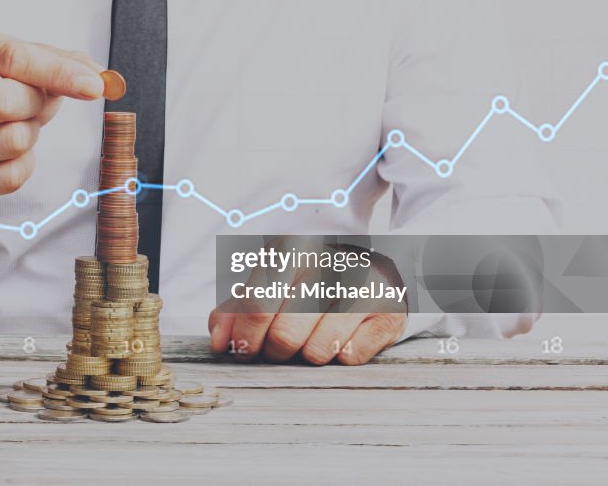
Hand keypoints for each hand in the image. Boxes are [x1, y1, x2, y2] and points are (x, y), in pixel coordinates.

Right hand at [0, 23, 103, 226]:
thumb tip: (99, 80)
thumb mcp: (21, 60)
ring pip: (13, 141)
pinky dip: (22, 165)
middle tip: (32, 102)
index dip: (57, 72)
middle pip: (4, 102)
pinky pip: (10, 176)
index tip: (94, 86)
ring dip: (29, 134)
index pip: (9, 56)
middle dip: (35, 105)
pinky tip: (7, 152)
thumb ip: (61, 62)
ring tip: (14, 124)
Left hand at [208, 246, 407, 365]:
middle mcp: (328, 264)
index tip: (241, 350)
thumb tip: (219, 341)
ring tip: (310, 337)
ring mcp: (362, 287)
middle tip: (276, 348)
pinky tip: (341, 335)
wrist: (372, 265)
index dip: (244, 337)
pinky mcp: (389, 312)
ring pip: (317, 351)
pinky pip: (350, 357)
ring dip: (307, 355)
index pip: (256, 305)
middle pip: (284, 335)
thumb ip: (236, 310)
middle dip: (274, 352)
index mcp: (291, 250)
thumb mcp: (269, 283)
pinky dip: (340, 355)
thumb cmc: (308, 279)